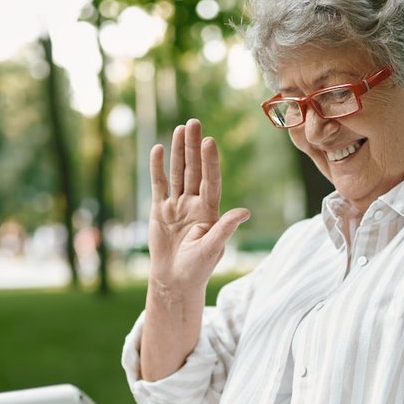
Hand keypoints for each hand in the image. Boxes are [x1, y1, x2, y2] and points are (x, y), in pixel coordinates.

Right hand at [148, 119, 250, 296]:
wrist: (175, 280)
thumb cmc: (197, 268)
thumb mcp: (214, 249)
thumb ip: (226, 228)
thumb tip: (245, 212)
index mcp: (210, 211)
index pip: (211, 180)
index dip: (210, 162)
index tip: (210, 142)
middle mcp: (194, 203)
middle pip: (194, 170)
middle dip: (194, 147)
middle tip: (194, 123)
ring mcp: (177, 205)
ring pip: (177, 173)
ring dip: (179, 151)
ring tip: (180, 128)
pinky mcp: (160, 209)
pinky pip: (159, 184)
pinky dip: (158, 167)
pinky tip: (159, 149)